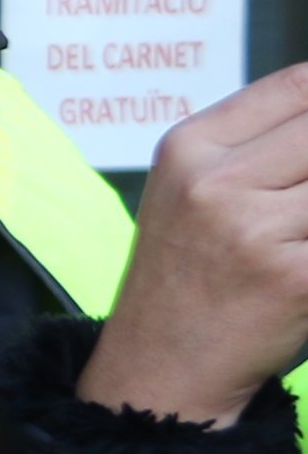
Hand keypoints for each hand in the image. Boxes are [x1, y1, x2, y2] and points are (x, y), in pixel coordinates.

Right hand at [82, 64, 307, 426]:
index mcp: (189, 148)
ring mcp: (256, 230)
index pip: (299, 84)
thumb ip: (258, 144)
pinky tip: (303, 267)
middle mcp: (216, 182)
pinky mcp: (297, 277)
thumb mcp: (192, 192)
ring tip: (299, 232)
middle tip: (304, 206)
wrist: (159, 369)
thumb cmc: (186, 276)